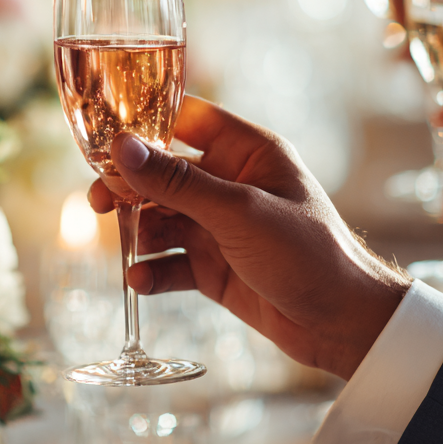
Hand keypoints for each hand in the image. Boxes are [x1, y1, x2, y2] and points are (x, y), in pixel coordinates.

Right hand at [87, 96, 409, 379]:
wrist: (344, 325)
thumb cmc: (309, 253)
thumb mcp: (239, 212)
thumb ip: (178, 181)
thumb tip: (122, 147)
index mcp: (247, 151)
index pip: (184, 118)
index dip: (143, 124)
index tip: (103, 138)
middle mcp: (230, 183)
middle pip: (162, 172)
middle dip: (129, 187)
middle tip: (97, 202)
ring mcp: (220, 227)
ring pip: (161, 218)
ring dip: (138, 232)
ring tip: (125, 248)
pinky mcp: (214, 268)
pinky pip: (170, 262)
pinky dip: (152, 270)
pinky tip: (140, 280)